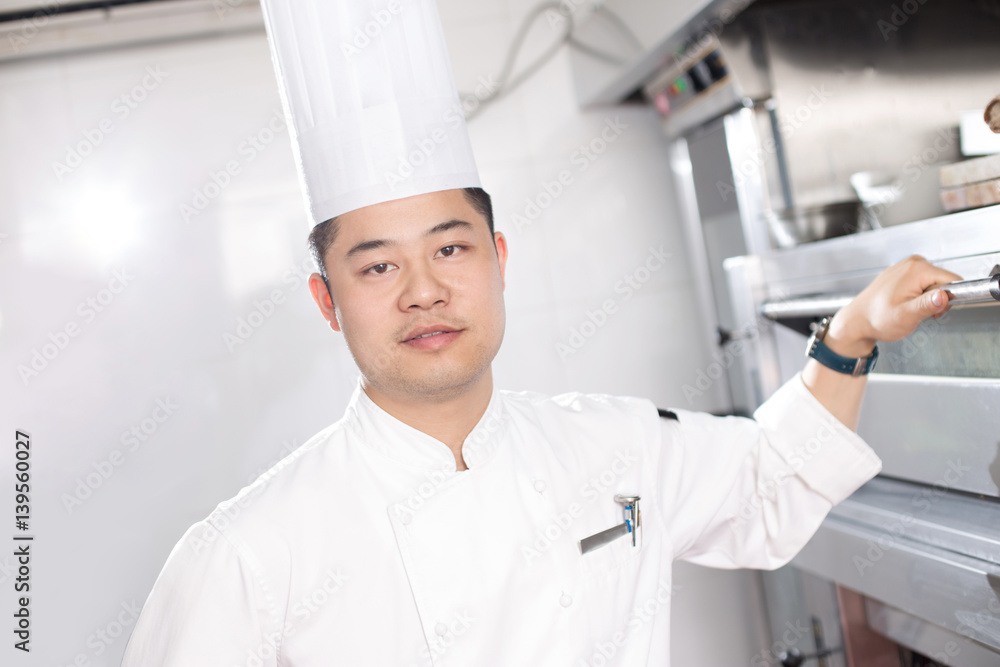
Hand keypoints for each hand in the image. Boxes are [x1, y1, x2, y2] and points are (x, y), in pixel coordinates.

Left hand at [824, 255, 961, 357]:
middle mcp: (913, 262)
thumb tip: (944, 296)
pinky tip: (904, 304)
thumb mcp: (906, 317)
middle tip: (918, 313)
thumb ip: (927, 305)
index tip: (934, 311)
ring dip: (927, 300)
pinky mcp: (902, 273)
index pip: (954, 281)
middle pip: (944, 282)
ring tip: (909, 309)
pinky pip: (922, 284)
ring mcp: (906, 266)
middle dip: (937, 301)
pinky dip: (918, 296)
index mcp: (917, 269)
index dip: (948, 300)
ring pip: (934, 284)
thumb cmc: (877, 319)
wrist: (856, 321)